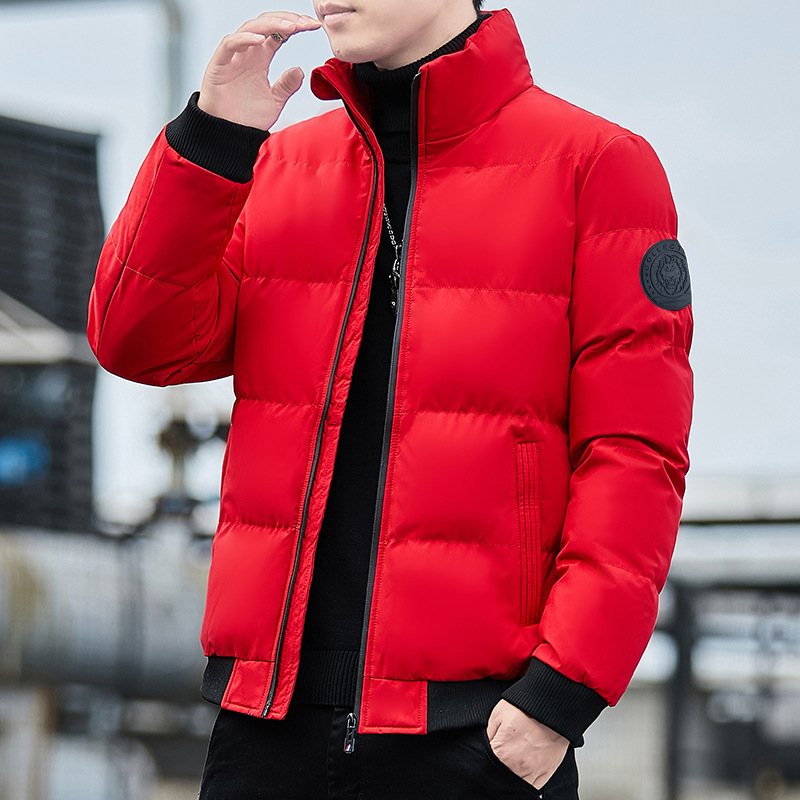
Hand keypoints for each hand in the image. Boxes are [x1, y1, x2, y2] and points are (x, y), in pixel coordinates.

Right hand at [198, 11, 321, 129]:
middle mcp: (248, 52)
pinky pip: (230, 44)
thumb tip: (300, 70)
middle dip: (287, 19)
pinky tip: (261, 40)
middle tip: (305, 22)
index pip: (279, 32)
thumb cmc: (247, 118)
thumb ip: (287, 85)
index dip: (295, 26)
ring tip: (290, 26)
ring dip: (271, 24)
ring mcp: (233, 56)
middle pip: (266, 23)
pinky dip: (245, 39)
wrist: (229, 134)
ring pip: (250, 28)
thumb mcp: (275, 101)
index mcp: (261, 57)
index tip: (313, 26)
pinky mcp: (219, 64)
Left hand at [486, 699, 569, 788]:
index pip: (487, 767)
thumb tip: (484, 745)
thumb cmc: (526, 708)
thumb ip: (488, 735)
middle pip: (502, 779)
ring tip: (512, 764)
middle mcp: (519, 768)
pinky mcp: (547, 772)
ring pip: (518, 786)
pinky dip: (527, 783)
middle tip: (502, 757)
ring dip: (512, 777)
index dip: (486, 760)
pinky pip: (534, 787)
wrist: (551, 707)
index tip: (489, 755)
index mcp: (503, 754)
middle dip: (499, 769)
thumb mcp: (497, 715)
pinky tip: (523, 773)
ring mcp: (534, 772)